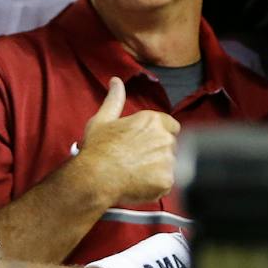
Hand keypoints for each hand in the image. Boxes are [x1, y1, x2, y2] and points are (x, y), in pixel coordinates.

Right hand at [77, 77, 179, 203]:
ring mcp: (167, 160)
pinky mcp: (167, 180)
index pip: (172, 126)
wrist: (95, 177)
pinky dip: (155, 187)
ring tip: (137, 174)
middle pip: (170, 146)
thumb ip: (115, 99)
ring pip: (170, 166)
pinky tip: (139, 185)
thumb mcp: (103, 120)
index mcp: (152, 120)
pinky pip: (166, 184)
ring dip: (158, 170)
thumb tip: (116, 81)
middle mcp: (164, 137)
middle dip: (159, 153)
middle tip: (138, 161)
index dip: (160, 135)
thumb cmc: (98, 148)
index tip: (147, 144)